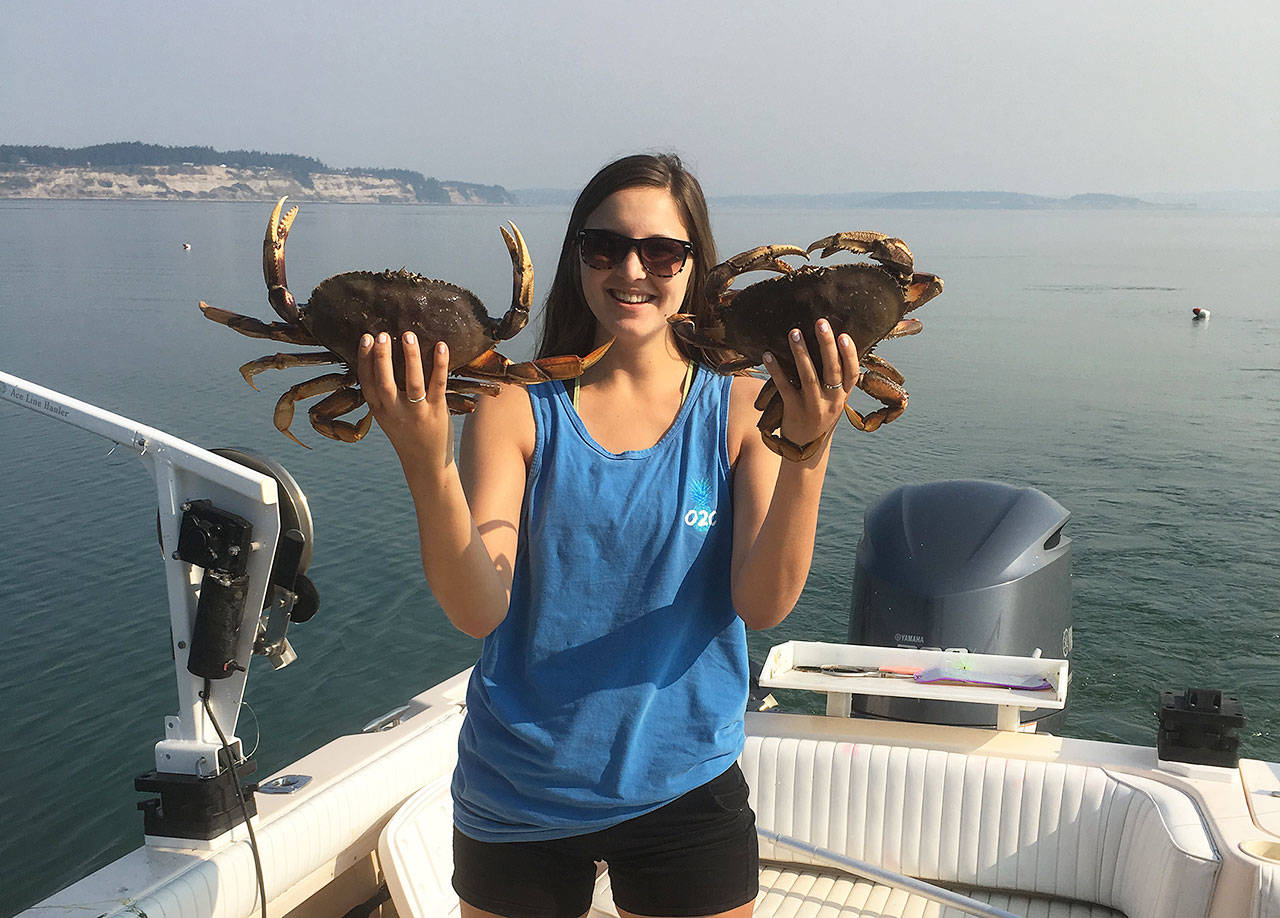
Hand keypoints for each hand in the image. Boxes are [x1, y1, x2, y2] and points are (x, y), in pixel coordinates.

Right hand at [357, 331, 454, 471]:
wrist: (426, 463)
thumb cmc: (406, 432)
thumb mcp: (387, 415)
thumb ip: (382, 393)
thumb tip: (380, 357)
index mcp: (380, 410)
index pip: (367, 382)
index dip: (365, 359)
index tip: (366, 338)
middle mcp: (396, 412)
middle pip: (385, 382)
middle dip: (382, 357)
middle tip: (382, 335)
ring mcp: (417, 412)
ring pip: (412, 382)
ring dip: (410, 358)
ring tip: (408, 335)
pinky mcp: (437, 412)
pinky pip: (438, 385)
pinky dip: (440, 364)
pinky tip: (441, 346)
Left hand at [762, 318, 859, 455]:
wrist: (805, 449)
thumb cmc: (819, 414)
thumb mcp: (833, 399)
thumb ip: (835, 378)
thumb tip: (830, 342)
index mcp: (843, 396)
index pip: (852, 373)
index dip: (850, 354)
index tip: (844, 335)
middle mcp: (831, 401)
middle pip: (832, 371)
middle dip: (827, 346)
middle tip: (821, 323)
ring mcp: (813, 407)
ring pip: (809, 377)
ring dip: (801, 353)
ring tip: (794, 332)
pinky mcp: (794, 411)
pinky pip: (784, 387)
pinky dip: (776, 370)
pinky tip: (768, 355)